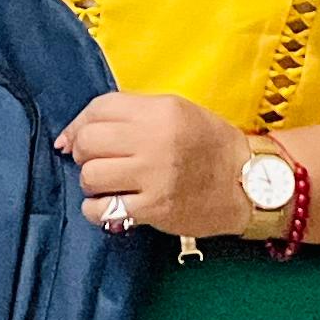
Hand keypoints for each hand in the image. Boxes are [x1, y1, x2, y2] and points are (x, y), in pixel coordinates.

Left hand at [58, 93, 245, 243]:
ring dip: (92, 183)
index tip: (74, 140)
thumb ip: (131, 115)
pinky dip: (98, 210)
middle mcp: (156, 139)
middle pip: (89, 142)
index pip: (99, 109)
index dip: (79, 125)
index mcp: (161, 110)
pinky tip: (112, 207)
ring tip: (110, 185)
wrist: (249, 184)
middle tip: (100, 163)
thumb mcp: (177, 112)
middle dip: (85, 155)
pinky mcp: (155, 208)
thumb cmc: (210, 145)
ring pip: (91, 176)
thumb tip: (70, 137)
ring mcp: (155, 175)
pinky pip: (102, 210)